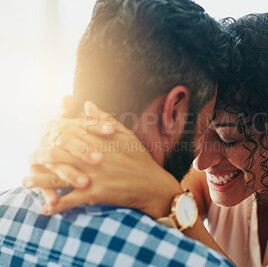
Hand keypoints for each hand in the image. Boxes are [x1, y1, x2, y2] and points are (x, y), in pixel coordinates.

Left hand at [26, 101, 182, 217]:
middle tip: (30, 158)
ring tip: (26, 182)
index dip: (52, 130)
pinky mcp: (96, 194)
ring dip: (40, 180)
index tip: (43, 132)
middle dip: (40, 154)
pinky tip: (46, 209)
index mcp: (99, 140)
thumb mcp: (126, 135)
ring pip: (59, 176)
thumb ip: (105, 119)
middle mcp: (92, 156)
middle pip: (58, 151)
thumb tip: (87, 104)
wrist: (153, 185)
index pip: (68, 130)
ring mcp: (93, 175)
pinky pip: (71, 200)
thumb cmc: (141, 159)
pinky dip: (57, 206)